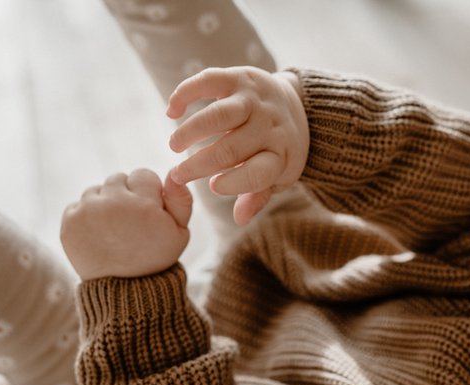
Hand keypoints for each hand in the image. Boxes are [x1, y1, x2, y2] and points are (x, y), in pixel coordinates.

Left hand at [60, 168, 192, 280]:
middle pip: (117, 178)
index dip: (148, 193)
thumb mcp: (180, 234)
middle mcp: (114, 203)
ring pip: (96, 190)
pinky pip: (77, 205)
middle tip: (129, 224)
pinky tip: (98, 236)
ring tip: (113, 231)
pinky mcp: (70, 222)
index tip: (147, 212)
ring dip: (103, 205)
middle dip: (124, 196)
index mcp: (143, 204)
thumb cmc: (154, 258)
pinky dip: (85, 217)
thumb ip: (181, 200)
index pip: (143, 174)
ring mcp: (88, 212)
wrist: (123, 291)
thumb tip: (173, 173)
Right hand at [166, 67, 307, 225]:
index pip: (258, 174)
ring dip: (190, 132)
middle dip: (199, 165)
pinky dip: (185, 94)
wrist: (297, 104)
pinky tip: (172, 111)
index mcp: (280, 155)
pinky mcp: (239, 78)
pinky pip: (208, 81)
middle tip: (178, 176)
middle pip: (231, 149)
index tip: (213, 186)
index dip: (233, 184)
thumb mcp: (278, 176)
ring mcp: (253, 101)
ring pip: (218, 116)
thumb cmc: (279, 149)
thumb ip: (257, 196)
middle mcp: (268, 127)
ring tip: (175, 146)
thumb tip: (240, 219)